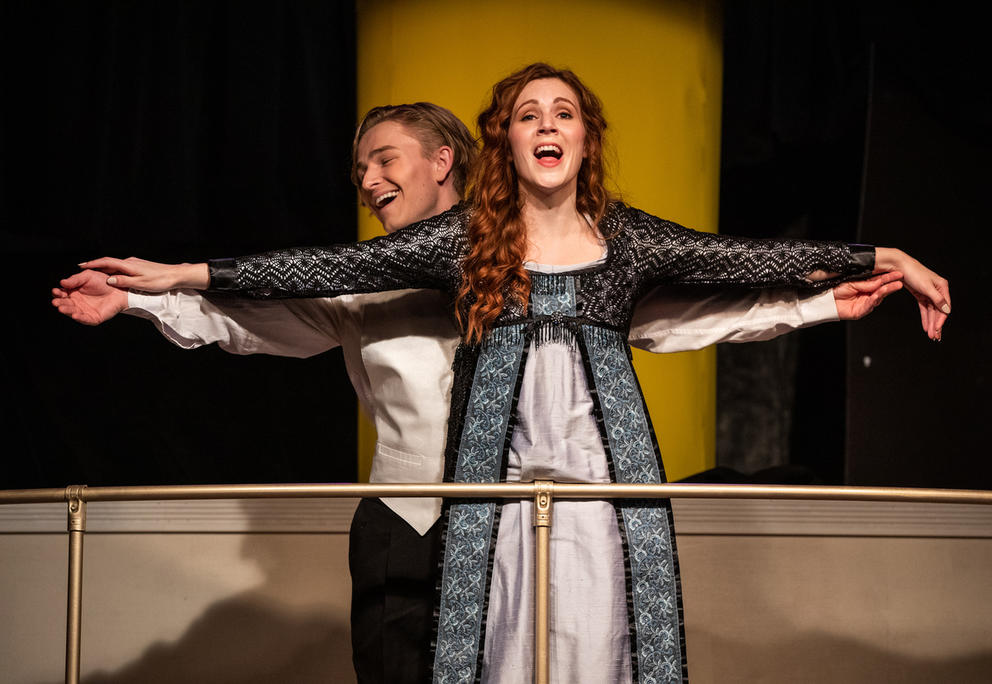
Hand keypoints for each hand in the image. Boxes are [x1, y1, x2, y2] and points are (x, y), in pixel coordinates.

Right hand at [51, 269, 128, 324]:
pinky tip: (75, 315)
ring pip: (73, 312)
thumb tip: (62, 282)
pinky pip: (85, 319)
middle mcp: (77, 303)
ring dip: (67, 310)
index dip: (57, 293)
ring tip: (61, 308)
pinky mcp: (94, 318)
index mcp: (73, 292)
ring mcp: (85, 311)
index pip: (62, 294)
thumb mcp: (87, 276)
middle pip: (65, 304)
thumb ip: (75, 279)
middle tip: (56, 302)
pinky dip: (80, 318)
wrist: (119, 288)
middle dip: (60, 303)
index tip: (55, 291)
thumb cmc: (103, 281)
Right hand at [77, 256, 209, 291]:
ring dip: (103, 268)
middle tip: (81, 270)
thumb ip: (124, 281)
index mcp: (129, 265)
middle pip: (108, 262)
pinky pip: (121, 268)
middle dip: (95, 266)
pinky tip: (111, 275)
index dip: (93, 264)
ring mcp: (134, 264)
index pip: (106, 262)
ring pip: (115, 265)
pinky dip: (113, 270)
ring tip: (93, 274)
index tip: (81, 266)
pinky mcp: (139, 267)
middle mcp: (130, 262)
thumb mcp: (141, 284)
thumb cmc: (160, 280)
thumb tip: (108, 280)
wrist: (176, 275)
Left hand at [832, 271, 902, 320]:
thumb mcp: (851, 283)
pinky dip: (874, 299)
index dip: (888, 278)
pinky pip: (869, 305)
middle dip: (891, 284)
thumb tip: (878, 282)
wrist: (825, 300)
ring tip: (894, 285)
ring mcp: (865, 304)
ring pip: (878, 297)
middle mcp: (867, 295)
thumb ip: (865, 283)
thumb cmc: (836, 290)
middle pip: (881, 290)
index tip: (898, 273)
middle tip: (899, 280)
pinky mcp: (861, 312)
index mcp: (865, 286)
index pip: (879, 281)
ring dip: (885, 291)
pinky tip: (879, 294)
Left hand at [875, 248, 950, 339]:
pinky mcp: (921, 294)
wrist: (898, 266)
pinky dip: (925, 317)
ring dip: (930, 322)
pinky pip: (924, 308)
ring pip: (931, 311)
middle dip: (936, 324)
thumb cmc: (913, 273)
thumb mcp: (926, 287)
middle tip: (934, 336)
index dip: (941, 320)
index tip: (937, 329)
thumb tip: (947, 310)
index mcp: (942, 287)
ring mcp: (929, 292)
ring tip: (930, 334)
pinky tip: (925, 326)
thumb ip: (937, 299)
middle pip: (938, 310)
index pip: (944, 307)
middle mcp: (937, 290)